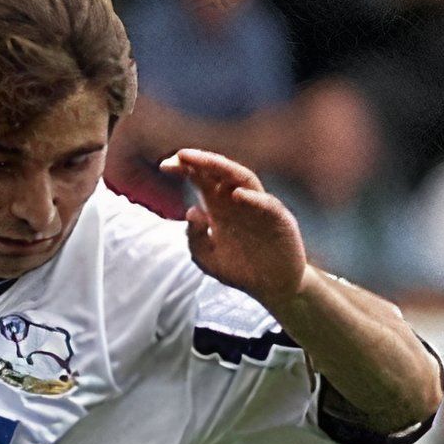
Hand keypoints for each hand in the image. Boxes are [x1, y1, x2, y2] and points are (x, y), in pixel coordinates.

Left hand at [165, 149, 310, 308]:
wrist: (272, 288)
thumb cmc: (240, 270)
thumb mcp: (207, 258)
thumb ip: (195, 238)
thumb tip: (191, 211)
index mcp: (219, 207)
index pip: (201, 179)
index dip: (185, 169)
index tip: (164, 166)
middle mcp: (238, 201)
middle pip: (221, 173)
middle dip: (202, 162)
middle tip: (182, 155)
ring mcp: (260, 208)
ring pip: (244, 179)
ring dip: (225, 169)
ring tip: (205, 163)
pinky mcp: (279, 220)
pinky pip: (267, 204)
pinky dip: (254, 198)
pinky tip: (237, 195)